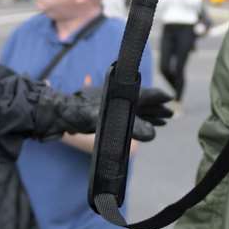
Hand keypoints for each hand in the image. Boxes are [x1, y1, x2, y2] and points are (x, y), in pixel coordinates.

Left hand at [34, 86, 171, 142]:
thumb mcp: (104, 117)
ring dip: (149, 115)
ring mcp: (112, 106)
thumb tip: (151, 135)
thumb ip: (129, 126)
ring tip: (163, 120)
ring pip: (136, 109)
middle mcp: (119, 98)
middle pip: (143, 102)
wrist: (58, 113)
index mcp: (121, 93)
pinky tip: (142, 127)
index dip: (158, 97)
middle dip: (157, 108)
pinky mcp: (106, 115)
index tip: (170, 99)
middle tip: (171, 113)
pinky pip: (127, 117)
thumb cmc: (78, 112)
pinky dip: (138, 121)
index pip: (145, 94)